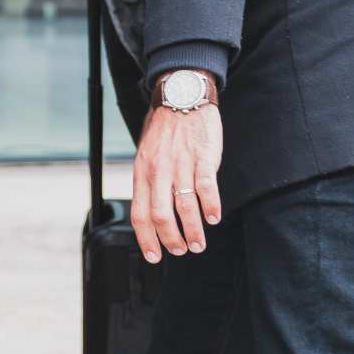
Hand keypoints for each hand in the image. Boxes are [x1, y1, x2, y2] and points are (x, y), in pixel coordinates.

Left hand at [131, 97, 223, 262]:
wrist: (180, 97)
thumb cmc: (164, 129)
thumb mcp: (145, 155)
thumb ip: (148, 182)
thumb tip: (151, 213)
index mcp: (143, 172)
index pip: (140, 213)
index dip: (146, 239)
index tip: (154, 256)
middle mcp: (159, 171)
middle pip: (161, 215)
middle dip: (171, 240)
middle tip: (182, 250)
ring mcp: (181, 164)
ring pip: (184, 206)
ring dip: (193, 230)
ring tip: (199, 243)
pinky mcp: (202, 157)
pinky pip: (206, 187)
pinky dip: (210, 207)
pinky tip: (213, 218)